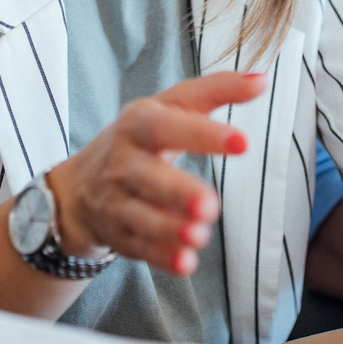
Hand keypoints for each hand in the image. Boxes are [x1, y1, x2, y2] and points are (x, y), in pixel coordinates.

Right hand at [45, 70, 266, 272]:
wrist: (79, 187)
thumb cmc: (140, 137)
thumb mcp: (169, 106)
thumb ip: (215, 91)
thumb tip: (262, 80)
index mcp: (136, 125)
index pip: (166, 127)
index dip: (202, 135)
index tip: (244, 143)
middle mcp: (123, 164)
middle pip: (148, 177)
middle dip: (178, 192)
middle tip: (211, 205)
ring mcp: (117, 202)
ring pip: (141, 218)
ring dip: (170, 229)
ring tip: (200, 236)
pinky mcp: (119, 236)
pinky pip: (140, 249)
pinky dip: (162, 257)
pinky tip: (187, 262)